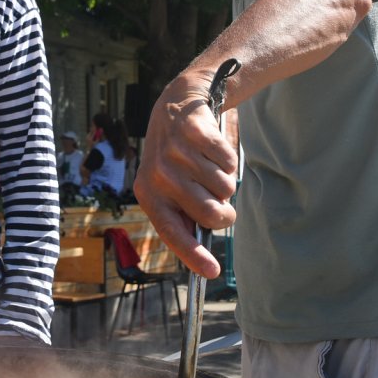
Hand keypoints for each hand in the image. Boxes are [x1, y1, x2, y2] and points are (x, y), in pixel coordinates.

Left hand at [133, 72, 237, 278]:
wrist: (177, 104)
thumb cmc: (177, 157)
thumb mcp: (169, 186)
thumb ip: (182, 214)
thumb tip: (201, 249)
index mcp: (148, 194)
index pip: (171, 232)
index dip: (193, 254)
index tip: (212, 273)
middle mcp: (158, 175)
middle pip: (210, 214)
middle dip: (226, 213)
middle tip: (224, 203)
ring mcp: (175, 152)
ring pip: (224, 188)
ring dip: (226, 181)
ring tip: (210, 167)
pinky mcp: (194, 132)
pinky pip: (229, 162)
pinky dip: (229, 158)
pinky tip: (214, 149)